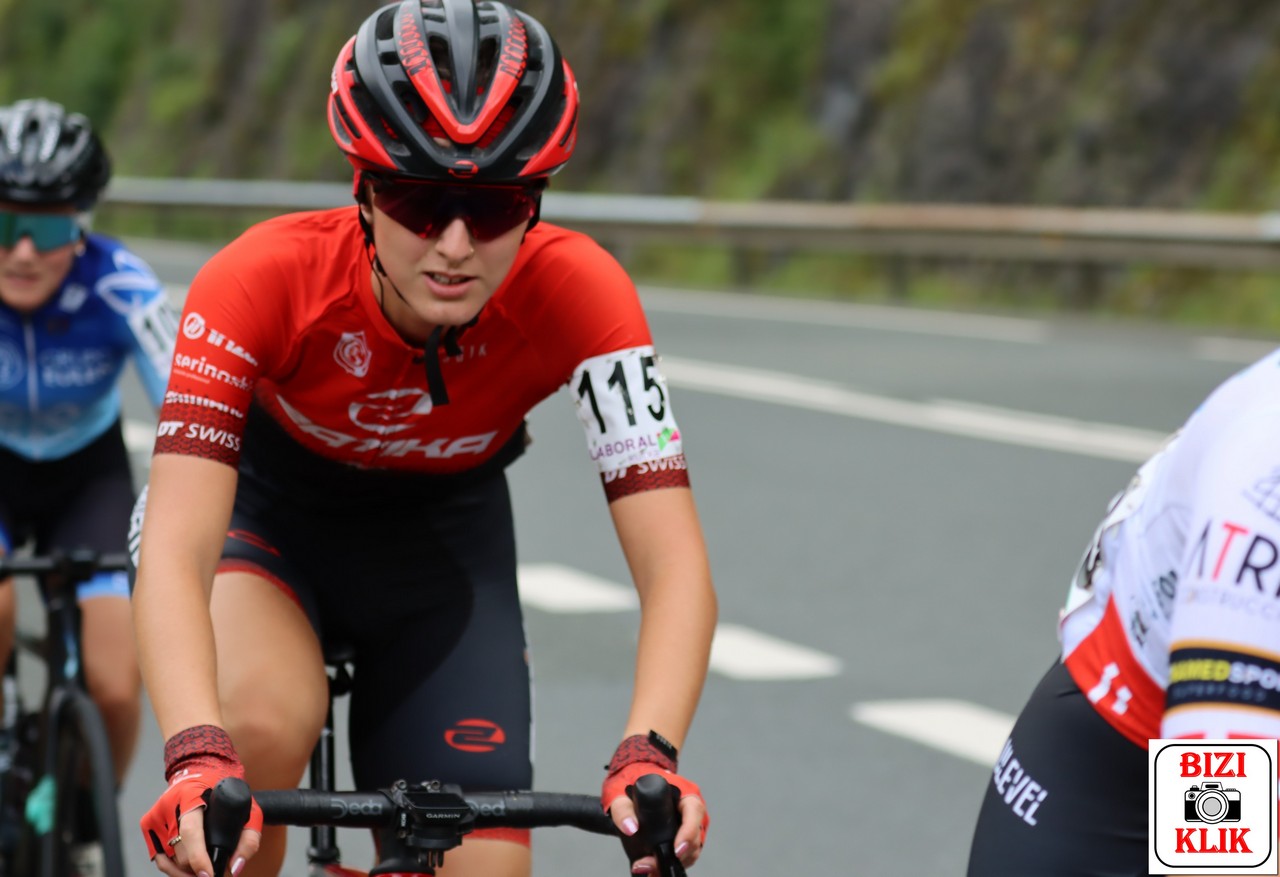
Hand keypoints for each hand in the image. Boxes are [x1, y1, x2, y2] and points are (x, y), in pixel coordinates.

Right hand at [140, 724, 262, 875]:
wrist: (199, 770)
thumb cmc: (224, 791)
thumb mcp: (246, 808)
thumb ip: (248, 840)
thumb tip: (235, 868)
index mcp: (192, 795)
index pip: (191, 831)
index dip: (198, 857)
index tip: (207, 874)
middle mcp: (169, 805)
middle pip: (181, 852)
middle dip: (197, 868)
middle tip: (212, 872)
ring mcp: (155, 816)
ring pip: (168, 860)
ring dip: (185, 871)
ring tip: (201, 871)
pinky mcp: (147, 824)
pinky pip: (159, 858)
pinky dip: (173, 868)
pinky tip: (187, 870)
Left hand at [602, 733, 708, 873]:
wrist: (635, 775)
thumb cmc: (632, 778)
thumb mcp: (620, 790)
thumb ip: (622, 809)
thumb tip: (631, 829)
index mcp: (683, 792)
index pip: (694, 812)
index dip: (688, 833)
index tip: (676, 850)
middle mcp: (691, 808)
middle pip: (695, 836)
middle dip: (677, 856)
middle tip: (650, 866)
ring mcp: (690, 822)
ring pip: (692, 848)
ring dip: (674, 862)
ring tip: (649, 869)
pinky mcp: (683, 833)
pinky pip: (685, 851)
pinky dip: (672, 861)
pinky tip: (655, 868)